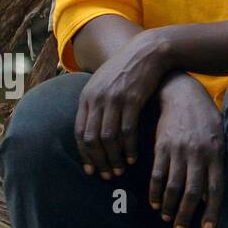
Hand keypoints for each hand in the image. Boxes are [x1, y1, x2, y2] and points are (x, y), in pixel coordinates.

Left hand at [73, 28, 173, 178]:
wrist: (148, 51)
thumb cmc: (127, 70)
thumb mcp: (104, 82)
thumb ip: (95, 102)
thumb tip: (90, 127)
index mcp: (87, 96)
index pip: (79, 132)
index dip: (84, 154)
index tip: (91, 170)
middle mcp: (97, 99)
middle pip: (92, 138)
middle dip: (99, 161)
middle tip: (107, 175)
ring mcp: (114, 99)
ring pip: (109, 138)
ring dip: (114, 158)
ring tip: (120, 170)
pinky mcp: (132, 99)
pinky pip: (128, 131)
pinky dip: (129, 147)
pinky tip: (133, 157)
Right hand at [149, 75, 224, 227]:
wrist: (182, 93)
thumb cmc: (205, 117)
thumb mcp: (219, 136)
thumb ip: (218, 161)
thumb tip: (214, 190)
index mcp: (216, 152)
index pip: (216, 188)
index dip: (211, 210)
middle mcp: (199, 153)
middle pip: (193, 192)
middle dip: (185, 215)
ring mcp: (179, 150)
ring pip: (173, 186)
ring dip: (168, 207)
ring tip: (167, 218)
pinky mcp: (162, 146)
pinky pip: (158, 174)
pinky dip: (155, 192)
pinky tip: (155, 202)